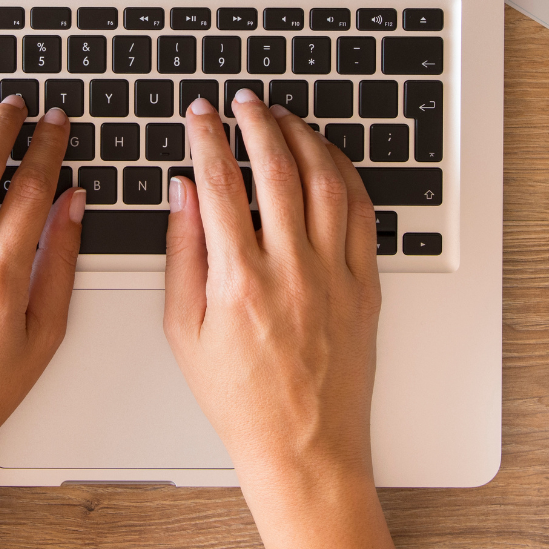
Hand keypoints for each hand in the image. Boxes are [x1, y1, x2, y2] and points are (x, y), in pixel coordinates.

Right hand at [161, 89, 380, 490]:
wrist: (304, 446)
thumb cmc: (241, 399)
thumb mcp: (184, 332)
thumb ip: (182, 254)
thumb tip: (184, 193)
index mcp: (239, 282)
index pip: (220, 185)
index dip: (207, 138)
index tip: (200, 115)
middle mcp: (292, 272)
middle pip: (276, 170)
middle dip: (256, 123)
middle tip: (243, 102)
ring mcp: (336, 277)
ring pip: (325, 181)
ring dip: (303, 139)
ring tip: (284, 119)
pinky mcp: (366, 286)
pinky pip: (362, 212)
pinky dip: (344, 174)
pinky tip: (327, 159)